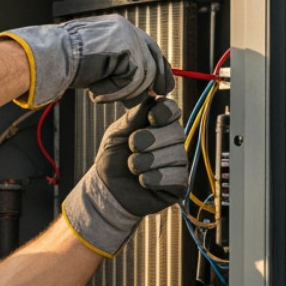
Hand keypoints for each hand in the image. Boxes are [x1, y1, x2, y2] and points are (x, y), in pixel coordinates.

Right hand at [0, 15, 173, 108]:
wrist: (50, 57)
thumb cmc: (64, 61)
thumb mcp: (97, 61)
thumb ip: (118, 67)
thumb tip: (141, 86)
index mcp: (119, 28)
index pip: (148, 48)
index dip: (156, 69)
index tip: (161, 86)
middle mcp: (126, 29)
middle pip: (154, 58)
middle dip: (155, 82)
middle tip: (155, 97)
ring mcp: (127, 37)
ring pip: (143, 74)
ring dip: (122, 92)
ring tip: (101, 95)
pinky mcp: (125, 49)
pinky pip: (133, 79)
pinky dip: (115, 92)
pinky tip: (97, 93)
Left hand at [62, 97, 187, 256]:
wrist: (106, 189)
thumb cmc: (113, 159)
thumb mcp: (117, 133)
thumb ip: (133, 117)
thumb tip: (150, 97)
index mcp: (159, 125)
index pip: (173, 110)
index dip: (164, 112)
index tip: (150, 118)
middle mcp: (172, 142)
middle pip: (176, 132)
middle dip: (149, 140)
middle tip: (132, 147)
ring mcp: (177, 163)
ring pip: (176, 156)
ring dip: (147, 161)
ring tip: (132, 166)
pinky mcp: (179, 185)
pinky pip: (176, 177)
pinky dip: (154, 179)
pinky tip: (142, 180)